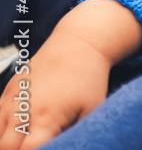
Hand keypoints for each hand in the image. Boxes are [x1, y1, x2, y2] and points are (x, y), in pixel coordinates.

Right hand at [0, 31, 111, 148]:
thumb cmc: (88, 78)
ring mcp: (11, 100)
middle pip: (6, 148)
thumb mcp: (91, 110)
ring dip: (8, 143)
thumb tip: (65, 144)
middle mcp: (22, 110)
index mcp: (45, 118)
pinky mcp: (7, 91)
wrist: (78, 44)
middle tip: (37, 144)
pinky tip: (19, 130)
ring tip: (26, 140)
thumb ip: (73, 133)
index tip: (46, 148)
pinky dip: (3, 129)